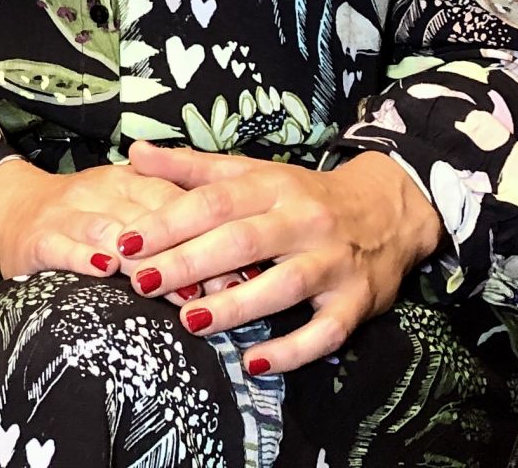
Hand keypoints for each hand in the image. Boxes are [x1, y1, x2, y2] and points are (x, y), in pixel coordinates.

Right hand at [0, 156, 215, 289]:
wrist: (7, 207)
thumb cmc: (81, 214)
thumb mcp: (125, 204)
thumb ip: (169, 221)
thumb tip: (236, 253)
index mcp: (127, 179)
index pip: (174, 199)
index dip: (210, 229)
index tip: (246, 263)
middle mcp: (99, 190)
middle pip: (150, 219)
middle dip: (188, 254)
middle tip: (223, 287)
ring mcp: (67, 213)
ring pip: (110, 231)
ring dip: (145, 260)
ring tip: (175, 288)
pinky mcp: (38, 238)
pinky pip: (63, 246)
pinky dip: (85, 256)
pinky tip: (105, 270)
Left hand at [115, 144, 442, 373]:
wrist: (390, 209)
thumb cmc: (304, 194)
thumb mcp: (253, 173)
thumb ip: (193, 168)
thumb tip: (134, 153)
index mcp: (273, 185)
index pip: (215, 200)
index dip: (170, 220)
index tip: (127, 241)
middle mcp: (303, 220)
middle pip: (242, 241)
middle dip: (189, 263)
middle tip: (142, 283)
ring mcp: (333, 262)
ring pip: (284, 285)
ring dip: (235, 306)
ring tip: (189, 322)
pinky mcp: (356, 302)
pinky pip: (325, 332)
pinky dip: (291, 351)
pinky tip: (253, 364)